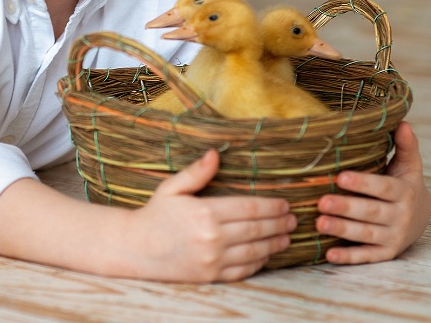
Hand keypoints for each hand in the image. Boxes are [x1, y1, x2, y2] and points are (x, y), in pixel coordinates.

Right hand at [123, 149, 295, 282]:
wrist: (137, 248)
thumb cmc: (155, 215)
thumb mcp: (172, 188)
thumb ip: (196, 173)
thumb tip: (215, 154)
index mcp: (205, 212)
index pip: (249, 208)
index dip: (271, 206)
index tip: (284, 203)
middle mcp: (212, 238)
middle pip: (257, 229)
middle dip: (278, 223)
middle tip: (293, 219)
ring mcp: (212, 259)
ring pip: (254, 251)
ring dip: (274, 243)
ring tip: (286, 236)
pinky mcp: (211, 276)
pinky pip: (243, 269)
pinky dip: (259, 262)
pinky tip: (266, 254)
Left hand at [316, 121, 430, 263]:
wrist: (422, 218)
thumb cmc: (405, 185)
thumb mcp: (409, 166)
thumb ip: (406, 146)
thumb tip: (403, 123)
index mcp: (404, 192)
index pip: (382, 188)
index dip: (362, 183)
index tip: (340, 178)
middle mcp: (401, 216)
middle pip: (371, 212)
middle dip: (346, 208)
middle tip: (321, 202)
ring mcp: (394, 237)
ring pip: (366, 235)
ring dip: (343, 230)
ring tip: (319, 223)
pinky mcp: (386, 254)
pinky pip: (366, 256)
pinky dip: (349, 257)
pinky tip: (329, 254)